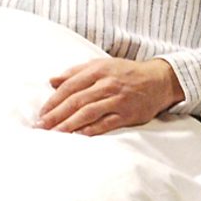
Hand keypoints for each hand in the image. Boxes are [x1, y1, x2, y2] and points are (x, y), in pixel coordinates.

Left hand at [37, 58, 184, 135]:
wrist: (159, 80)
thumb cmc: (127, 73)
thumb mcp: (103, 65)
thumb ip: (76, 72)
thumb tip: (51, 80)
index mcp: (99, 70)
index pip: (70, 85)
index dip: (53, 100)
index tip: (41, 113)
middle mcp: (108, 84)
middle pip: (76, 100)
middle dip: (56, 114)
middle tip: (41, 126)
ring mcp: (118, 99)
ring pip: (88, 112)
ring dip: (69, 124)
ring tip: (54, 134)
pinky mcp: (128, 113)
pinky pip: (106, 123)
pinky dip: (91, 130)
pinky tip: (78, 136)